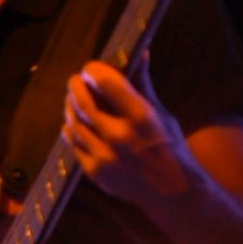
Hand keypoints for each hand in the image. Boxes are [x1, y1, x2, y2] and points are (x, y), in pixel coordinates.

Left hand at [63, 60, 191, 206]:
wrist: (172, 191)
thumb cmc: (169, 147)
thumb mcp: (160, 113)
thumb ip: (143, 84)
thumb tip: (139, 52)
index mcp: (141, 117)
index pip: (106, 83)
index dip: (93, 70)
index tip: (90, 67)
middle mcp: (119, 135)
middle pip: (83, 102)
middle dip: (75, 86)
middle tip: (75, 79)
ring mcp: (104, 155)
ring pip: (74, 122)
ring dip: (70, 107)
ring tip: (73, 98)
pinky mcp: (94, 171)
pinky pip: (73, 144)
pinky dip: (71, 129)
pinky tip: (74, 123)